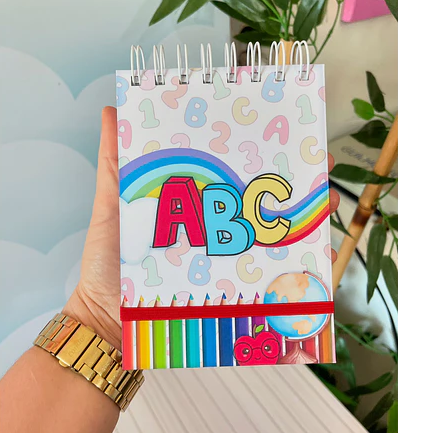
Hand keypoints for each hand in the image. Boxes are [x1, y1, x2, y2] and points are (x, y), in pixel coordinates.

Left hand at [63, 106, 340, 349]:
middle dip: (296, 185)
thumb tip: (111, 112)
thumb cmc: (107, 264)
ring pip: (273, 239)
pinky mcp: (228, 291)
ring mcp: (223, 261)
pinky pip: (268, 280)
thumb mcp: (111, 207)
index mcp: (190, 204)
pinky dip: (295, 270)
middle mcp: (213, 230)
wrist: (107, 321)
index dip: (257, 153)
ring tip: (324, 205)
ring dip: (304, 223)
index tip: (285, 133)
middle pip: (260, 203)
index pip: (229, 172)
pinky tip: (313, 256)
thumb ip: (114, 164)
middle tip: (319, 167)